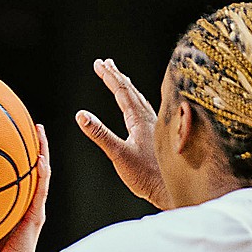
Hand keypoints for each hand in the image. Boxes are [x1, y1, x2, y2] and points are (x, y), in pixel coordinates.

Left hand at [0, 123, 50, 251]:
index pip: (22, 175)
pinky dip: (42, 175)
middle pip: (35, 169)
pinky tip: (40, 160)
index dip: (22, 155)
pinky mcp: (36, 218)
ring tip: (40, 131)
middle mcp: (31, 204)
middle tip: (32, 123)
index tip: (16, 134)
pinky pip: (40, 193)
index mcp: (20, 205)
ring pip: (42, 175)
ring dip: (42, 152)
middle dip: (35, 145)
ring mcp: (35, 210)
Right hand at [75, 58, 171, 209]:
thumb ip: (100, 134)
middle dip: (117, 76)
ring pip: (139, 99)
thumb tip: (81, 115)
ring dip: (127, 87)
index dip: (109, 76)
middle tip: (105, 63)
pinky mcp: (158, 135)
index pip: (122, 91)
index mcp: (138, 119)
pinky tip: (138, 107)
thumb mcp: (118, 154)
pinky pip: (146, 110)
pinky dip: (137, 101)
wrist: (170, 188)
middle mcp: (149, 118)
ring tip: (120, 78)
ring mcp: (155, 125)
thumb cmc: (145, 174)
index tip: (98, 64)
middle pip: (131, 90)